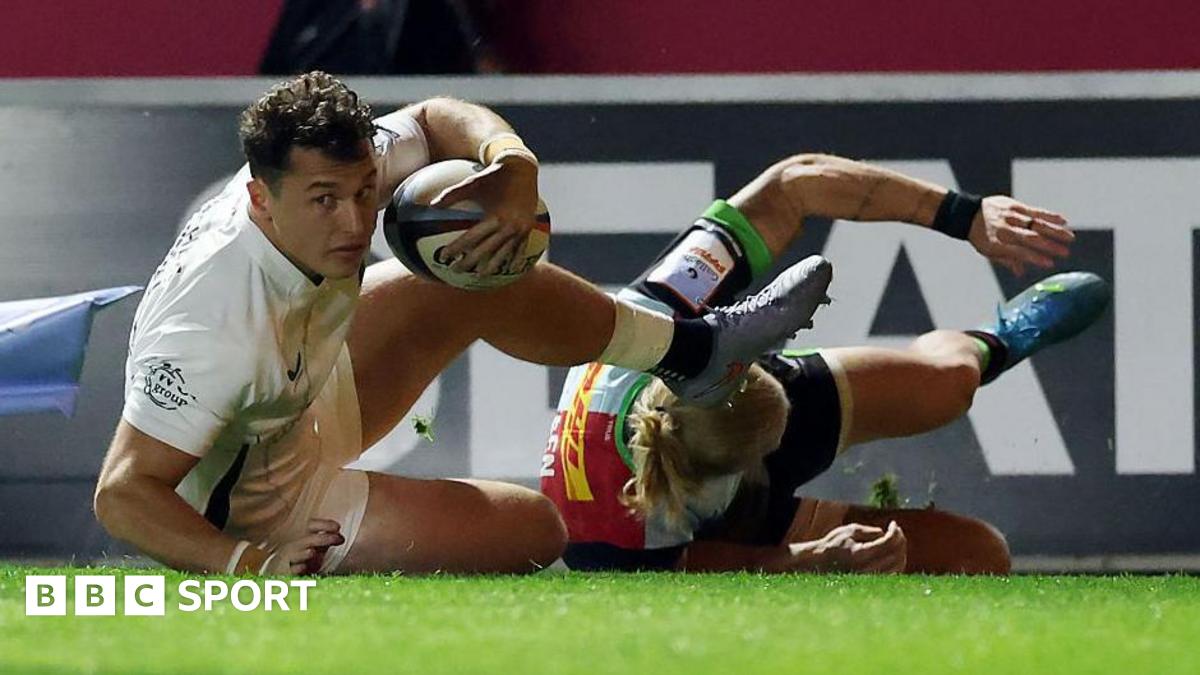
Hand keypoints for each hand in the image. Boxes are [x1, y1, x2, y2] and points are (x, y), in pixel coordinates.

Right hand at [259, 518, 343, 574]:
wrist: (278, 572)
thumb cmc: (301, 558)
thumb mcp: (315, 548)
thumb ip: (326, 541)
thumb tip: (340, 536)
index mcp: (303, 537)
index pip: (311, 525)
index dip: (324, 524)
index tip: (337, 527)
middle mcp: (294, 546)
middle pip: (307, 540)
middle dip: (322, 539)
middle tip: (337, 538)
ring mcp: (288, 559)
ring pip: (295, 555)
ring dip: (303, 553)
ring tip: (312, 551)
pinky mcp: (284, 573)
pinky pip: (289, 571)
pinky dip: (295, 569)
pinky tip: (302, 568)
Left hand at [431, 156, 539, 275]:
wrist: (523, 168)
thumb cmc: (493, 175)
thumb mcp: (472, 182)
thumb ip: (452, 194)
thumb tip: (431, 205)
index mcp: (495, 216)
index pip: (472, 238)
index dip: (457, 248)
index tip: (444, 257)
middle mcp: (509, 226)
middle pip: (486, 250)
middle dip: (469, 262)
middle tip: (455, 271)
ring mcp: (521, 230)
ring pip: (504, 254)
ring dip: (491, 266)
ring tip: (480, 276)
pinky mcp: (528, 229)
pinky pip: (520, 249)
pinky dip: (513, 260)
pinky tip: (509, 269)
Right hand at [789, 521, 907, 573]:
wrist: (819, 565)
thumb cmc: (833, 545)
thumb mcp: (849, 531)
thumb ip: (869, 531)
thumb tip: (886, 534)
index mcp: (861, 554)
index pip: (888, 543)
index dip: (895, 531)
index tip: (893, 523)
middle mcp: (868, 569)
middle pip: (896, 554)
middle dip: (900, 540)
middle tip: (896, 530)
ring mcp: (871, 578)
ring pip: (897, 566)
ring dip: (901, 551)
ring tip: (896, 540)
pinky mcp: (872, 584)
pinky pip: (892, 573)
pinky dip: (896, 562)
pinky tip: (892, 553)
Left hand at [969, 196, 1074, 276]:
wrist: (968, 213)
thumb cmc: (981, 236)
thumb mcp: (989, 252)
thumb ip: (1007, 261)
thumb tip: (1021, 273)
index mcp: (998, 244)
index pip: (1020, 253)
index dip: (1035, 258)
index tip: (1050, 264)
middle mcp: (1005, 230)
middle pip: (1031, 238)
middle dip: (1050, 246)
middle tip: (1066, 253)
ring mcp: (1011, 217)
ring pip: (1036, 224)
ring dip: (1055, 231)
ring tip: (1070, 238)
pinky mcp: (1015, 206)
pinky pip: (1035, 211)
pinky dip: (1050, 216)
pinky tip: (1063, 221)